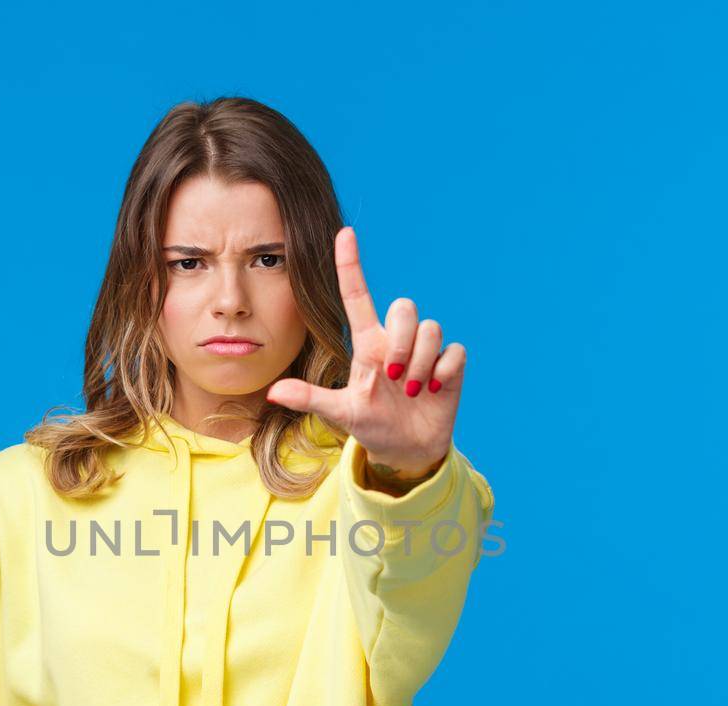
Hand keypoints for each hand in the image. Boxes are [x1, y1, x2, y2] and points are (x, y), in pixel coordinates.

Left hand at [266, 226, 467, 480]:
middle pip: (404, 307)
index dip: (351, 264)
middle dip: (402, 340)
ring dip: (421, 362)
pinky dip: (444, 372)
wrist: (406, 450)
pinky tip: (434, 391)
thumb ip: (310, 399)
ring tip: (413, 391)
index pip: (357, 295)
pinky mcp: (450, 365)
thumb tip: (272, 392)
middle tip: (395, 376)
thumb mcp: (340, 413)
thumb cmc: (371, 426)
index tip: (345, 233)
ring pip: (431, 327)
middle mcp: (397, 340)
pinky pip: (454, 351)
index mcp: (368, 344)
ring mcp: (426, 351)